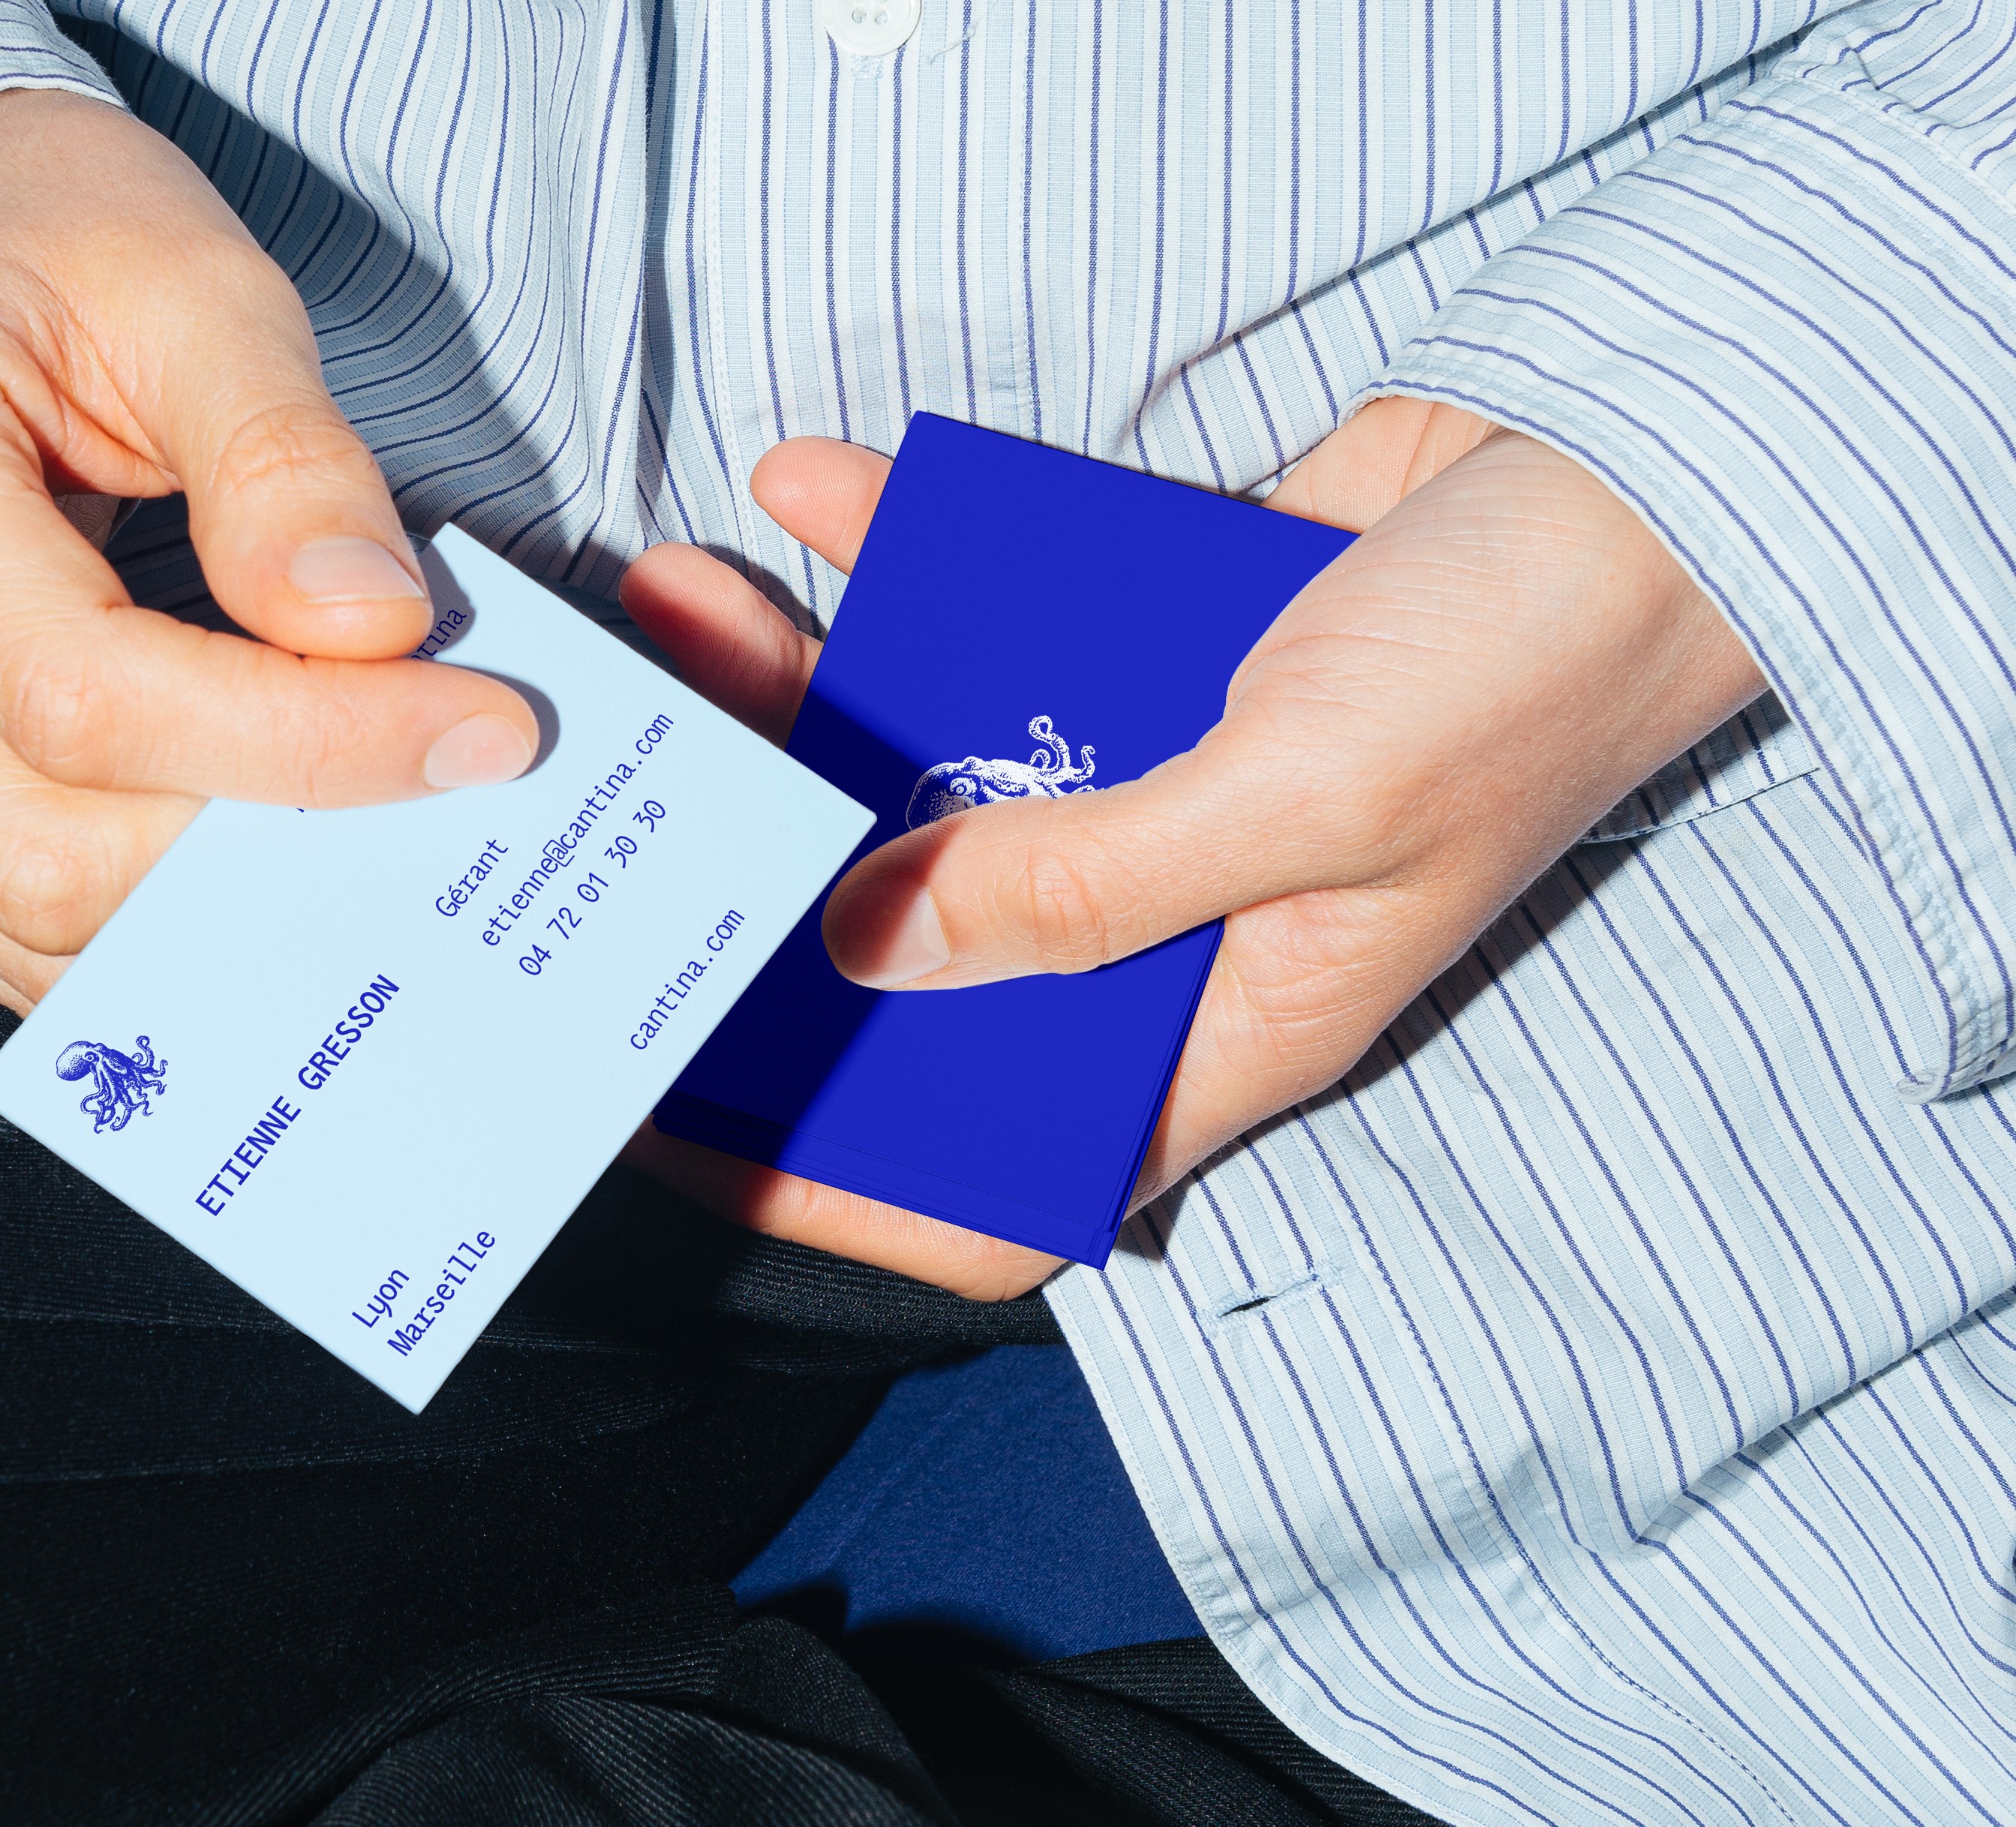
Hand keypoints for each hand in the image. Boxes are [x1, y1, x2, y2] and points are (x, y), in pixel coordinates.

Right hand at [0, 90, 537, 1009]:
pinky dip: (141, 915)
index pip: (87, 694)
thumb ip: (286, 461)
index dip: (298, 744)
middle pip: (42, 846)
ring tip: (360, 812)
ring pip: (20, 917)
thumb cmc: (36, 238)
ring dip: (215, 901)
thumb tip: (371, 633)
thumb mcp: (195, 284)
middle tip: (435, 776)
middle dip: (266, 841)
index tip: (473, 727)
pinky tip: (252, 841)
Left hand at [620, 402, 1765, 1299]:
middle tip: (638, 795)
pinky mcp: (1133, 645)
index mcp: (1217, 1023)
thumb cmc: (1528, 662)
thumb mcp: (1310, 802)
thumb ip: (1087, 881)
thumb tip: (868, 943)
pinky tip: (808, 484)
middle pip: (907, 949)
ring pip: (915, 767)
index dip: (834, 1178)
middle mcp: (1156, 918)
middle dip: (759, 880)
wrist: (1643, 465)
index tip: (674, 1118)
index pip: (992, 1170)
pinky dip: (894, 551)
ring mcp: (1138, 776)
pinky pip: (973, 615)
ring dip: (791, 690)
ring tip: (682, 603)